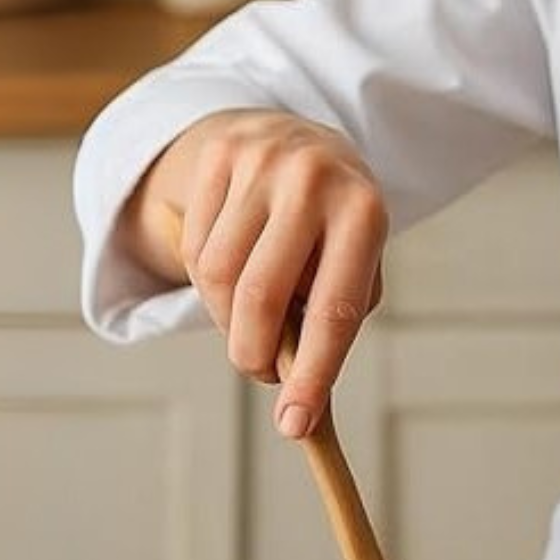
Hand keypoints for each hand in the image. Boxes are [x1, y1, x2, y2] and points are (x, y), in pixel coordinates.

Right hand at [128, 109, 386, 438]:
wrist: (297, 134)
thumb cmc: (333, 222)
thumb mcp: (354, 259)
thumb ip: (331, 314)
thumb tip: (297, 388)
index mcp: (364, 212)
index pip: (334, 310)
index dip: (313, 375)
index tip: (295, 425)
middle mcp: (313, 181)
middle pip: (260, 297)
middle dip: (254, 354)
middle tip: (261, 370)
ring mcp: (261, 163)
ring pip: (216, 277)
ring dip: (227, 319)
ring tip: (252, 313)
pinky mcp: (218, 156)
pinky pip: (194, 248)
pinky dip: (208, 280)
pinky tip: (234, 266)